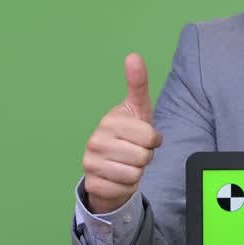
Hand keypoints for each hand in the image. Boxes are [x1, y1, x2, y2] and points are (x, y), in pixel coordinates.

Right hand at [83, 53, 163, 213]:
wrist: (108, 167)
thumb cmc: (128, 136)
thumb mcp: (137, 109)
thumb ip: (138, 84)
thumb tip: (133, 55)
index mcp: (109, 121)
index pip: (150, 137)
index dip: (153, 140)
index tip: (142, 137)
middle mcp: (95, 141)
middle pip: (144, 157)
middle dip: (145, 157)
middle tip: (134, 152)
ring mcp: (90, 163)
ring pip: (135, 174)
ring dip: (137, 172)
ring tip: (127, 164)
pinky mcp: (93, 185)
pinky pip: (125, 189)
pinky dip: (127, 186)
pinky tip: (118, 177)